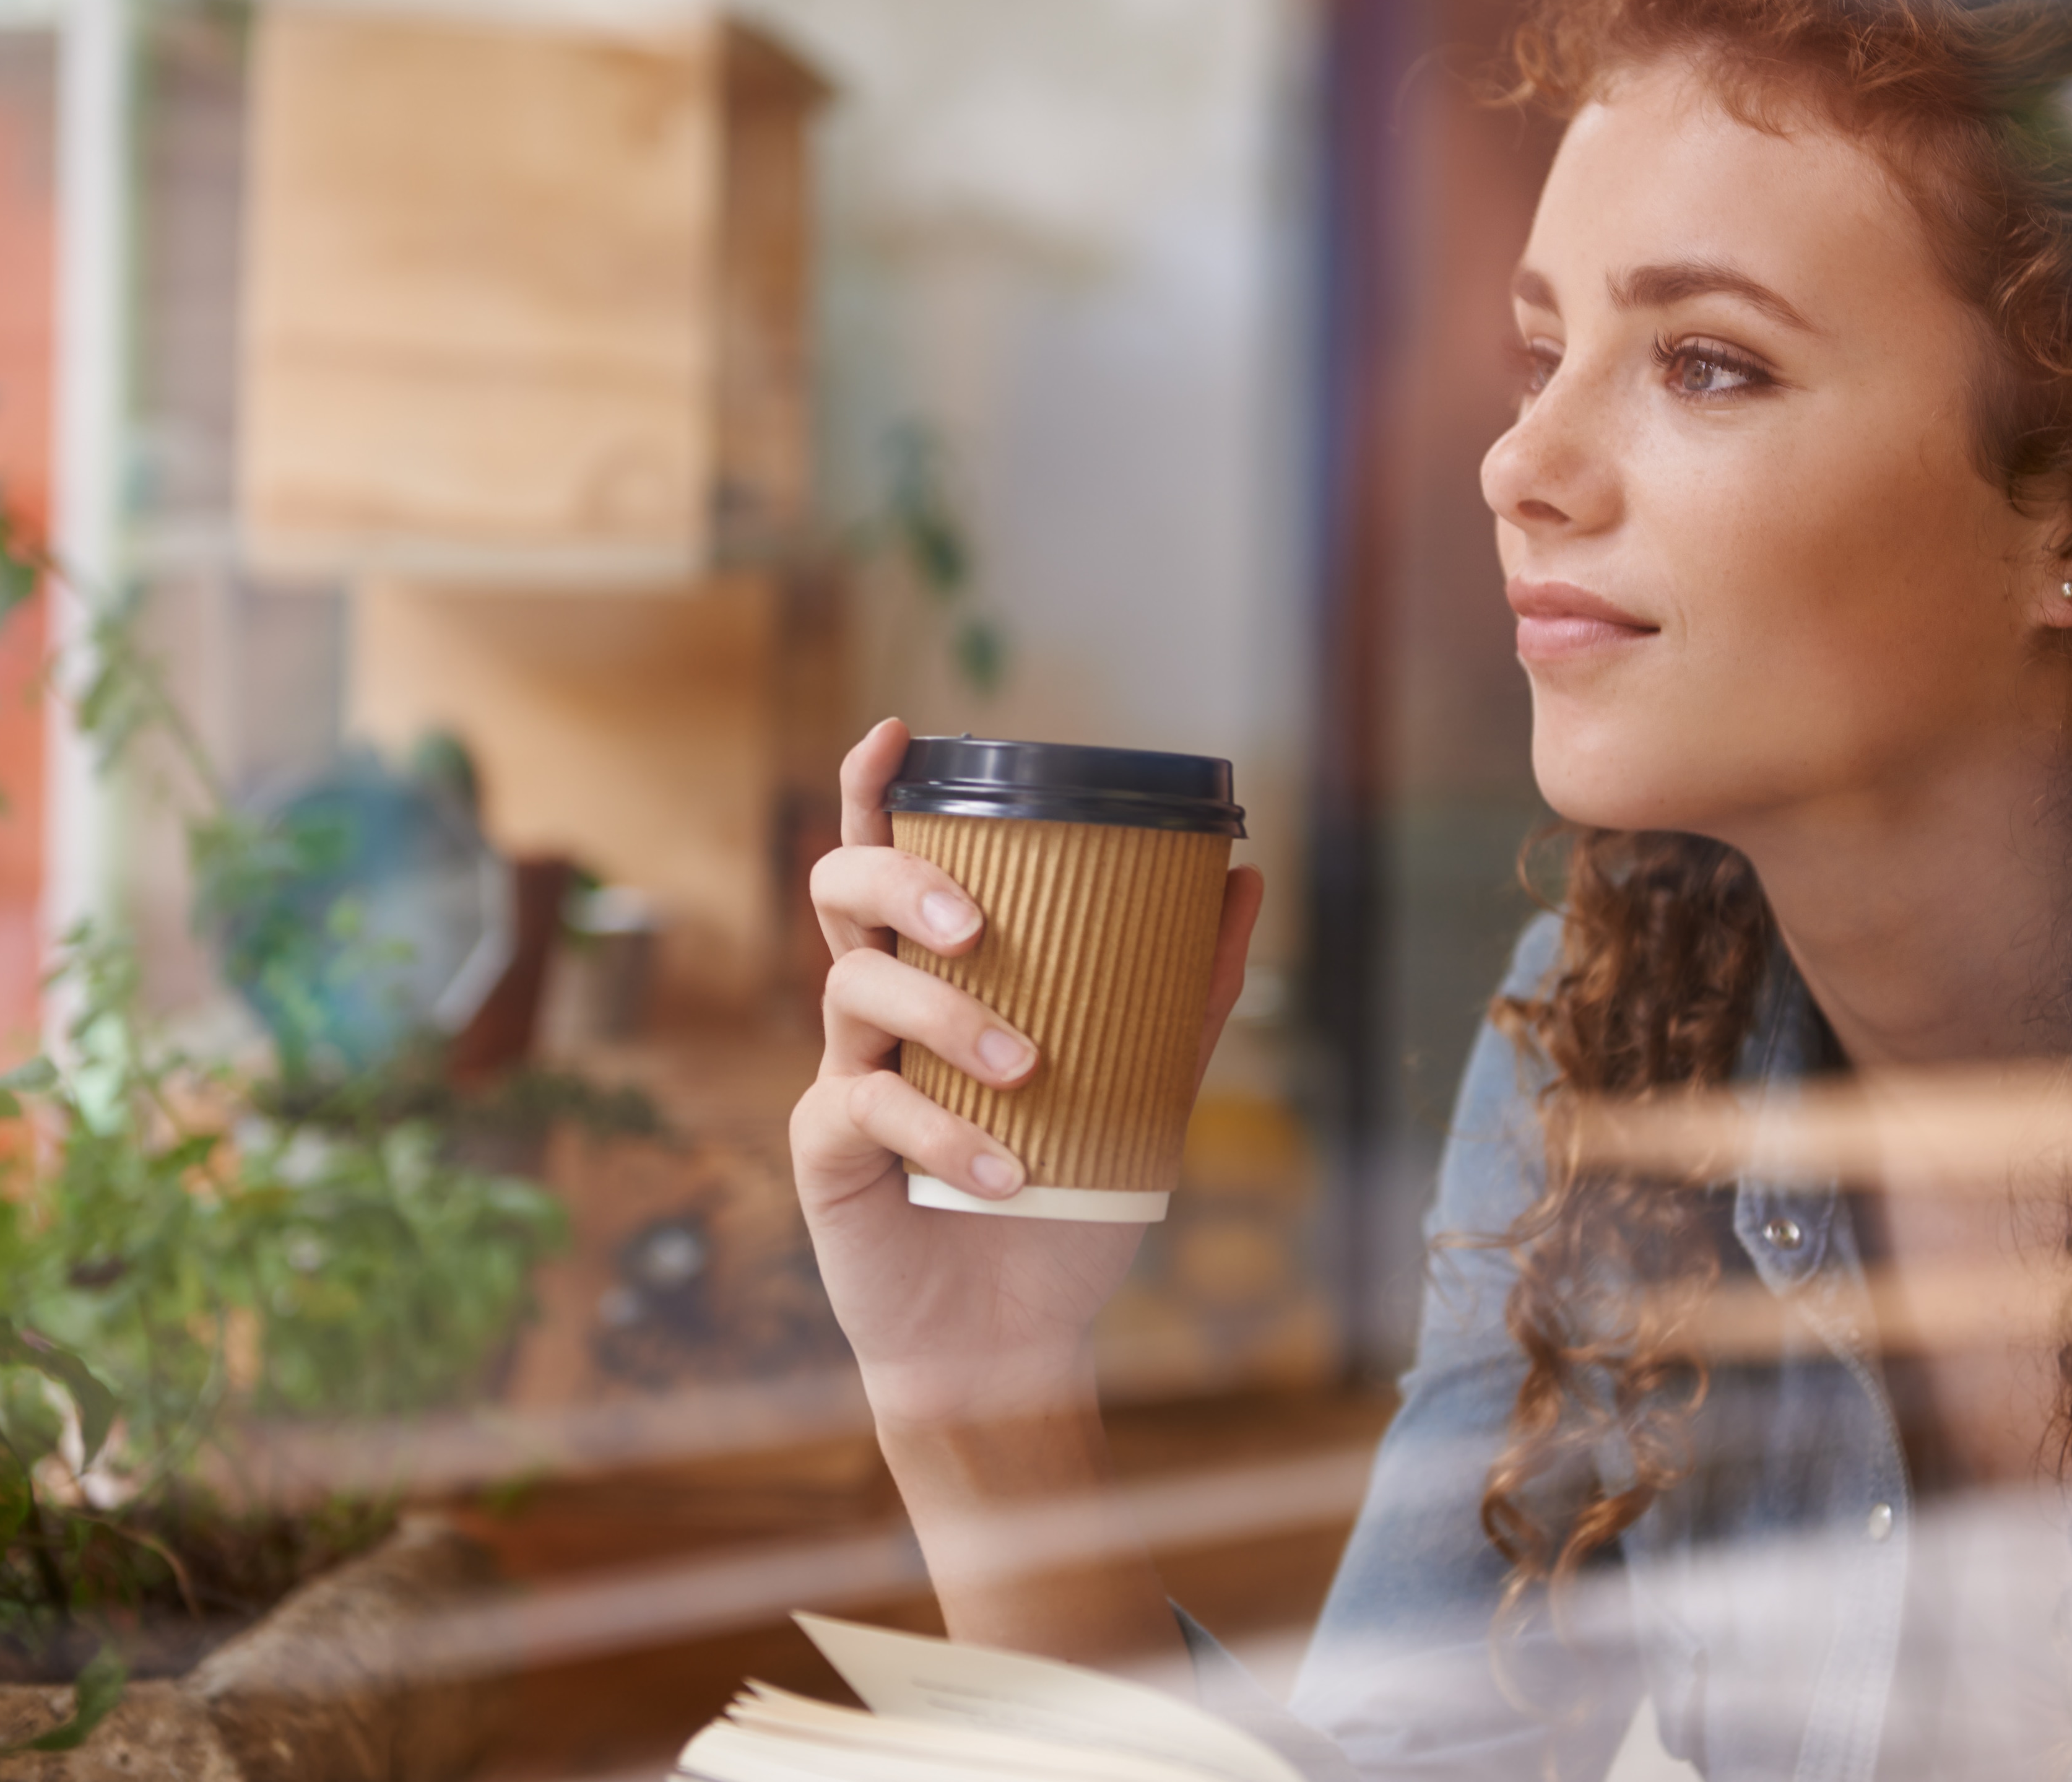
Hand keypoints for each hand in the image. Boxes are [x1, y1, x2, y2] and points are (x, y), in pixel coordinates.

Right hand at [789, 717, 1263, 1431]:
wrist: (1012, 1339)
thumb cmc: (1065, 1205)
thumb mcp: (1145, 1089)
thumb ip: (1187, 991)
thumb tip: (1246, 875)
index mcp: (937, 971)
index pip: (887, 854)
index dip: (875, 788)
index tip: (898, 732)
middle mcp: (877, 1006)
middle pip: (841, 890)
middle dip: (901, 880)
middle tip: (976, 926)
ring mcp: (842, 1069)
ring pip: (854, 987)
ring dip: (944, 1017)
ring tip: (1025, 1071)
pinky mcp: (825, 1145)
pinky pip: (870, 1105)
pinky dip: (946, 1134)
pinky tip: (1008, 1173)